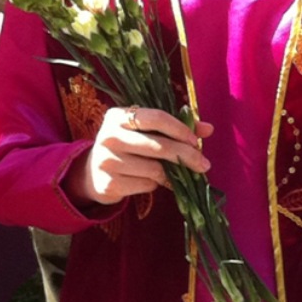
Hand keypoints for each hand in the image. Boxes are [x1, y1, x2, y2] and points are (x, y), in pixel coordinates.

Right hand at [66, 106, 212, 206]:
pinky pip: (147, 185)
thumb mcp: (145, 132)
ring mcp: (107, 160)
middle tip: (204, 165)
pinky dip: (157, 185)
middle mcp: (109, 136)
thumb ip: (177, 128)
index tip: (195, 141)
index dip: (180, 129)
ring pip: (155, 168)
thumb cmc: (128, 146)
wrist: (93, 172)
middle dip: (186, 156)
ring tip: (172, 172)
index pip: (156, 117)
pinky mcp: (109, 183)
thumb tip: (209, 129)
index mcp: (118, 116)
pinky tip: (152, 181)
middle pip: (158, 145)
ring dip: (170, 173)